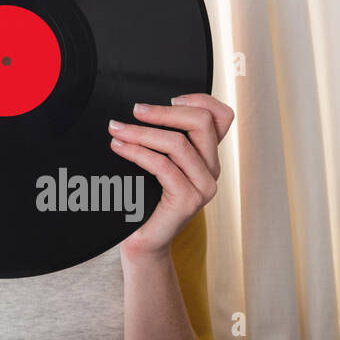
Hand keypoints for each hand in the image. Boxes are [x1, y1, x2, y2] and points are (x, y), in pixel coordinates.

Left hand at [107, 93, 233, 261]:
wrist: (142, 242)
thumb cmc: (145, 200)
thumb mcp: (158, 160)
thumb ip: (164, 138)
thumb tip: (146, 107)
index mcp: (208, 157)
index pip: (222, 117)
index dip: (199, 99)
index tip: (169, 97)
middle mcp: (212, 171)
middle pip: (202, 123)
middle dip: (165, 112)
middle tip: (135, 110)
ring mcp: (203, 187)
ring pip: (178, 143)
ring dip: (142, 132)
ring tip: (116, 130)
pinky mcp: (188, 200)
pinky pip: (163, 166)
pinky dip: (138, 152)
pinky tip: (120, 148)